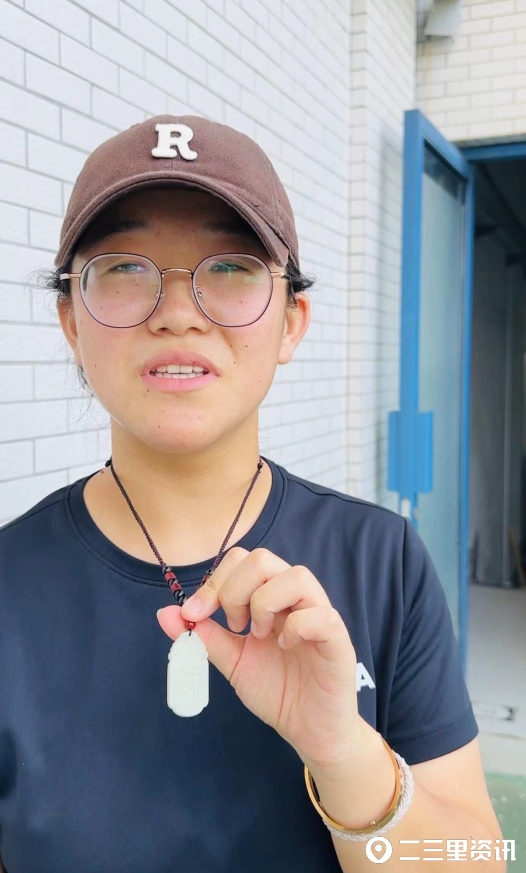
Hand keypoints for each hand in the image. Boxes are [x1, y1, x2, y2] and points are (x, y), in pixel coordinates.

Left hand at [157, 547, 359, 769]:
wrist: (308, 730)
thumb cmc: (277, 690)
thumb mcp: (231, 661)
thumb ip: (204, 636)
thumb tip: (166, 613)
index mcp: (270, 597)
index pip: (241, 560)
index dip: (214, 581)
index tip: (194, 614)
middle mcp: (295, 598)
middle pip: (263, 559)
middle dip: (235, 589)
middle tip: (234, 624)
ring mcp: (319, 615)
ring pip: (297, 576)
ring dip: (265, 603)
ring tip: (258, 634)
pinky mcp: (338, 639)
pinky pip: (320, 615)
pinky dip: (296, 626)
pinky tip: (285, 647)